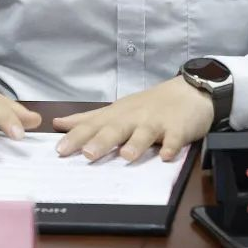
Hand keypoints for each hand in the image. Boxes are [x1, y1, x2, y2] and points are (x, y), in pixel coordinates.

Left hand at [52, 77, 212, 161]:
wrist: (188, 91)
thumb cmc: (148, 104)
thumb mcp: (117, 109)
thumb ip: (89, 119)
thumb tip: (59, 123)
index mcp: (117, 115)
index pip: (93, 126)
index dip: (76, 137)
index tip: (59, 150)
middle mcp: (134, 118)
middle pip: (115, 129)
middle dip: (101, 141)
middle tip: (87, 155)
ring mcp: (157, 122)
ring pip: (144, 133)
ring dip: (136, 144)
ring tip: (126, 156)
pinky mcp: (178, 128)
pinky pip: (175, 138)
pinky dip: (172, 147)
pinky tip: (167, 156)